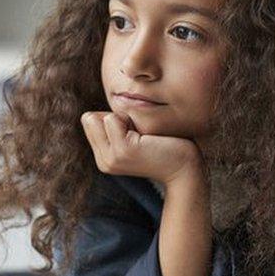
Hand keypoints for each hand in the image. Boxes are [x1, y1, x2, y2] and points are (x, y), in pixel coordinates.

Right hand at [80, 112, 200, 184]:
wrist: (185, 169)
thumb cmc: (165, 145)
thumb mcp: (134, 135)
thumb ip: (116, 124)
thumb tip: (100, 106)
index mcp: (104, 157)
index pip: (89, 120)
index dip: (113, 117)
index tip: (135, 132)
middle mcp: (103, 161)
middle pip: (90, 118)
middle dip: (116, 117)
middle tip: (141, 134)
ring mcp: (111, 158)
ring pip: (101, 117)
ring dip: (125, 118)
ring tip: (144, 136)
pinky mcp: (122, 151)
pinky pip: (112, 118)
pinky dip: (130, 119)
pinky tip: (147, 137)